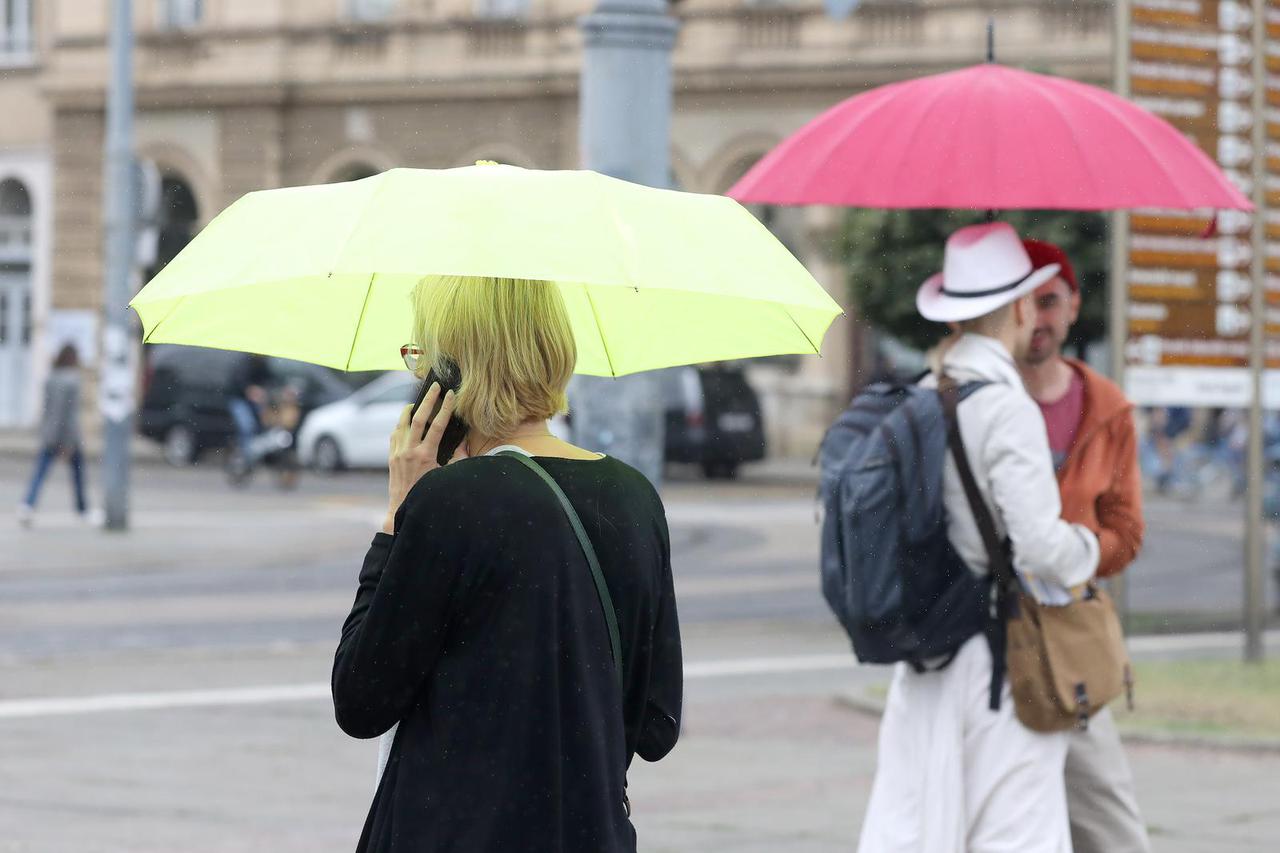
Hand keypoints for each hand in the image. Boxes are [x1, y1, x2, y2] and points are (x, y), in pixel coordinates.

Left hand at [383, 383, 467, 533]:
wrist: (403, 509)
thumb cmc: (428, 495)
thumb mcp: (446, 477)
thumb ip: (456, 457)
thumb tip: (462, 440)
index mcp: (426, 456)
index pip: (437, 425)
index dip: (446, 408)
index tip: (451, 394)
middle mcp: (409, 451)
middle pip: (418, 417)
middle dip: (428, 400)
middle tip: (435, 386)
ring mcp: (397, 453)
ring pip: (402, 423)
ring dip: (411, 409)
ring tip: (418, 401)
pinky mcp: (391, 456)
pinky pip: (395, 434)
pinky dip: (402, 424)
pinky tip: (408, 421)